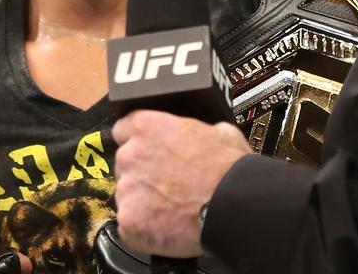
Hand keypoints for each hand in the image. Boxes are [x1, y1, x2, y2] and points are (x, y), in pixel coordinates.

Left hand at [112, 110, 251, 257]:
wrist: (234, 206)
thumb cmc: (229, 169)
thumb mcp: (219, 132)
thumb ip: (196, 131)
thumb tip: (203, 136)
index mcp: (147, 127)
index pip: (124, 130)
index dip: (139, 143)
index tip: (149, 153)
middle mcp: (129, 155)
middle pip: (125, 165)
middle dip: (142, 175)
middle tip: (168, 186)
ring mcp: (126, 190)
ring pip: (127, 197)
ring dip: (143, 203)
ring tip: (172, 210)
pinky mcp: (129, 221)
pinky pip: (130, 226)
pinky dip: (144, 230)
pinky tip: (167, 228)